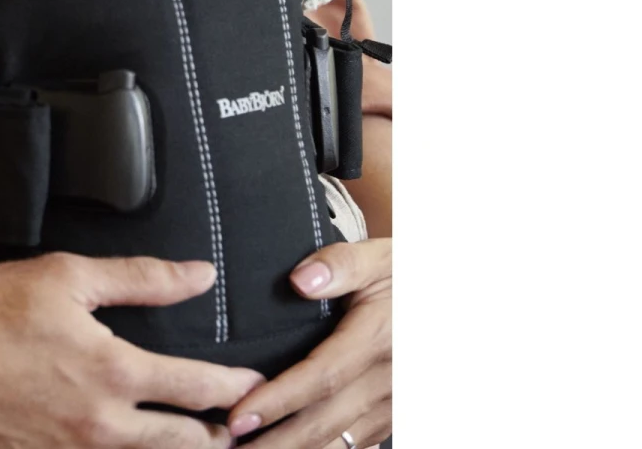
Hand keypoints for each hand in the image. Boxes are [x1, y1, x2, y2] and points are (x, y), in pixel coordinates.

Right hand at [0, 253, 264, 448]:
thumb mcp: (65, 276)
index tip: (254, 384)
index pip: (199, 388)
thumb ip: (140, 277)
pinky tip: (120, 445)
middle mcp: (102, 428)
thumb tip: (198, 275)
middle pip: (185, 445)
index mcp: (114, 373)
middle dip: (217, 437)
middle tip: (236, 428)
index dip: (235, 386)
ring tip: (192, 442)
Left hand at [226, 238, 390, 447]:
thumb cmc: (405, 277)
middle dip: (275, 442)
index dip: (278, 400)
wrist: (451, 305)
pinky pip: (355, 444)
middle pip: (325, 421)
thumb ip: (340, 264)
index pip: (322, 377)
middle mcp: (388, 380)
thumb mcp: (377, 258)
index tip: (238, 416)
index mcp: (378, 338)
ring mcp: (393, 405)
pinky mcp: (392, 417)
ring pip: (339, 441)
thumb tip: (300, 280)